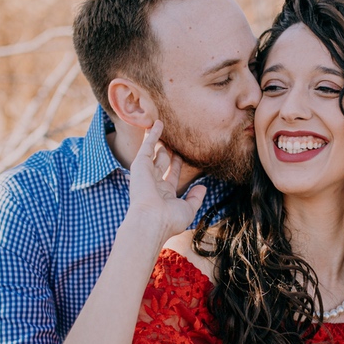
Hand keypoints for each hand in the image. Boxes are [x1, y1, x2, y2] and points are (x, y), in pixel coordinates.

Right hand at [125, 121, 206, 244]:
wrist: (152, 221)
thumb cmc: (169, 220)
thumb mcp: (188, 209)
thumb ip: (195, 198)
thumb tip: (203, 187)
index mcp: (164, 193)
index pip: (171, 174)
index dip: (177, 164)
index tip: (181, 154)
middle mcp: (153, 182)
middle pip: (162, 162)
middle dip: (167, 151)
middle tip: (173, 139)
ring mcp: (146, 173)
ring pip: (154, 152)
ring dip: (158, 140)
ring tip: (163, 125)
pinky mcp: (140, 165)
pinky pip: (148, 146)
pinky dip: (153, 134)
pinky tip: (158, 123)